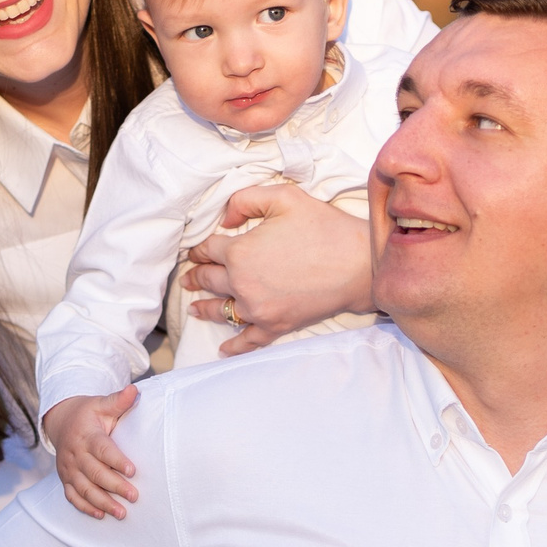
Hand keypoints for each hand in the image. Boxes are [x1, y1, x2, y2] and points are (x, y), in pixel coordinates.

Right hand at [42, 388, 139, 518]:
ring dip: (102, 502)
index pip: (102, 450)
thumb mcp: (101, 404)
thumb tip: (135, 390)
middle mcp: (75, 454)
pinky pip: (72, 496)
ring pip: (84, 489)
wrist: (61, 421)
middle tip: (134, 496)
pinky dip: (85, 507)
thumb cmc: (88, 414)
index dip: (116, 461)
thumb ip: (118, 400)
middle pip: (94, 473)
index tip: (132, 471)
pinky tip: (100, 515)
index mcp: (86, 435)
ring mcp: (68, 468)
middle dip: (114, 486)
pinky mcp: (65, 479)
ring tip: (121, 513)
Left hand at [182, 183, 372, 356]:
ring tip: (194, 307)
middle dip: (196, 277)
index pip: (208, 249)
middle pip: (209, 281)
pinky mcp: (276, 325)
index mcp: (239, 251)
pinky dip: (233, 345)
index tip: (195, 251)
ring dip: (204, 307)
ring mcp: (258, 309)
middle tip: (188, 278)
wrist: (359, 265)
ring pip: (221, 310)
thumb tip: (225, 218)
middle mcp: (242, 284)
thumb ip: (245, 200)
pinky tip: (223, 348)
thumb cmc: (324, 227)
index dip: (199, 249)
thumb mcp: (284, 198)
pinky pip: (247, 339)